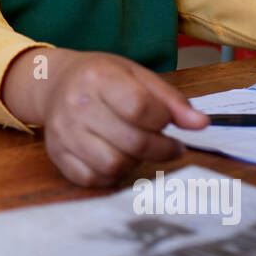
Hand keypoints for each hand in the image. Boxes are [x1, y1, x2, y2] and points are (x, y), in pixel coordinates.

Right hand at [4, 49, 209, 186]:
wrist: (54, 83)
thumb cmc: (103, 78)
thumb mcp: (137, 75)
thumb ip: (171, 100)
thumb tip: (201, 124)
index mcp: (98, 77)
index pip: (140, 108)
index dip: (163, 122)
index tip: (169, 124)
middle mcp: (76, 105)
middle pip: (131, 142)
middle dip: (160, 149)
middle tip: (168, 145)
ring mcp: (63, 132)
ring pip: (112, 165)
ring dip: (134, 162)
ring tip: (136, 149)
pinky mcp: (57, 155)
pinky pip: (92, 179)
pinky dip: (111, 175)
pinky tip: (116, 158)